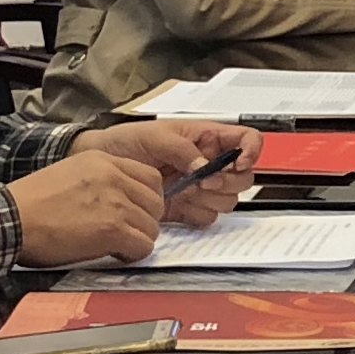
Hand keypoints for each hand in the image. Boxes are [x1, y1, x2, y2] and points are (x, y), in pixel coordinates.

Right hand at [12, 144, 163, 265]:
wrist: (11, 218)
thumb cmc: (32, 203)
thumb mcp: (70, 174)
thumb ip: (101, 180)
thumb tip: (123, 199)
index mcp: (103, 160)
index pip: (151, 178)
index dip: (146, 199)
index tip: (133, 212)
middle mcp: (114, 177)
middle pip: (156, 202)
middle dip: (145, 220)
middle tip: (125, 232)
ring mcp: (115, 203)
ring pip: (152, 227)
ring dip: (137, 239)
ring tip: (114, 244)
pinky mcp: (112, 229)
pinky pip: (143, 246)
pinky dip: (131, 254)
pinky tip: (112, 253)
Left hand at [75, 116, 252, 225]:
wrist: (103, 165)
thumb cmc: (126, 142)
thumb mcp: (154, 135)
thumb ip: (182, 149)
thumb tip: (204, 167)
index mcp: (207, 137)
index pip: (247, 140)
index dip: (251, 151)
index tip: (238, 163)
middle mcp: (210, 162)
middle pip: (244, 177)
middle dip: (226, 181)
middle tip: (201, 180)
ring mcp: (201, 187)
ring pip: (228, 200)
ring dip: (210, 199)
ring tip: (183, 190)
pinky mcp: (188, 208)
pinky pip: (208, 217)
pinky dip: (197, 215)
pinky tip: (178, 204)